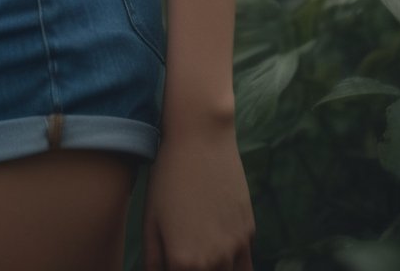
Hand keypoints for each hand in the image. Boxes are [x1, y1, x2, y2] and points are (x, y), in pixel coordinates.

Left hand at [143, 114, 255, 270]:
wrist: (201, 141)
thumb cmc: (167, 177)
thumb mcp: (150, 219)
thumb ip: (153, 259)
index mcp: (183, 262)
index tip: (170, 262)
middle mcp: (213, 262)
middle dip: (193, 270)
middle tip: (184, 256)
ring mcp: (235, 249)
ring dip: (215, 270)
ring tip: (201, 256)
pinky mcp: (249, 234)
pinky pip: (244, 265)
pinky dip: (233, 265)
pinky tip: (220, 253)